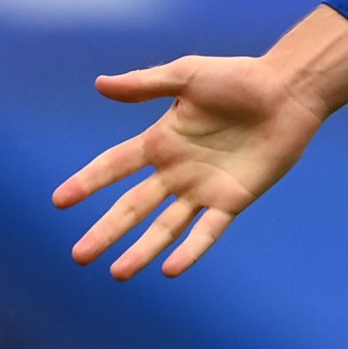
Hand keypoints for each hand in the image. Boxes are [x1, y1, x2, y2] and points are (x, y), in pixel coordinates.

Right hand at [50, 55, 324, 278]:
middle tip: (79, 256)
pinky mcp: (233, 199)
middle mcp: (177, 170)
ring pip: (165, 226)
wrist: (289, 90)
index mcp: (161, 141)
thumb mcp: (188, 75)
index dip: (88, 181)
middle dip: (106, 230)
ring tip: (117, 273)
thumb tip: (99, 84)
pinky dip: (191, 249)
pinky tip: (170, 269)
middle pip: (133, 206)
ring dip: (142, 249)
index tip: (59, 200)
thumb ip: (145, 84)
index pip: (115, 165)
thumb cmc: (240, 77)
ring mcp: (203, 188)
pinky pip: (208, 230)